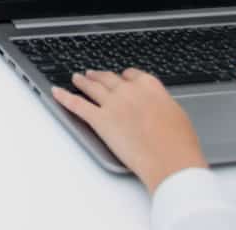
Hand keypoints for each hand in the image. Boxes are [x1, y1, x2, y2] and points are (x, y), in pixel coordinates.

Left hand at [51, 70, 206, 193]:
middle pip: (109, 79)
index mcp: (150, 86)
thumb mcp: (176, 115)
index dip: (123, 77)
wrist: (170, 160)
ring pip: (92, 87)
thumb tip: (155, 107)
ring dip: (82, 81)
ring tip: (76, 78)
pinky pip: (77, 104)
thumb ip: (160, 105)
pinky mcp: (99, 120)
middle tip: (92, 74)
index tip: (121, 78)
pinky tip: (56, 92)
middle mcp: (129, 90)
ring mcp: (112, 104)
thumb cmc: (179, 144)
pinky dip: (64, 97)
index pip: (132, 75)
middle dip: (100, 76)